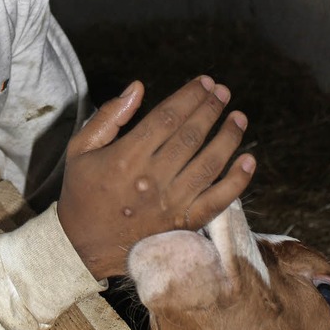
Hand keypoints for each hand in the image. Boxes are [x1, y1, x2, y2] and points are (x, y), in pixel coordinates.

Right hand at [57, 76, 255, 278]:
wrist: (82, 247)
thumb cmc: (81, 191)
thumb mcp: (81, 148)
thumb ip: (108, 116)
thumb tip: (137, 87)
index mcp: (127, 157)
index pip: (168, 116)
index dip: (189, 96)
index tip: (204, 81)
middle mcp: (152, 179)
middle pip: (191, 135)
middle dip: (211, 108)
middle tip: (223, 91)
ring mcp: (171, 204)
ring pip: (209, 164)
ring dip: (228, 137)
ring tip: (239, 117)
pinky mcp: (182, 224)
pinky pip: (217, 201)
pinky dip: (237, 181)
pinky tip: (249, 160)